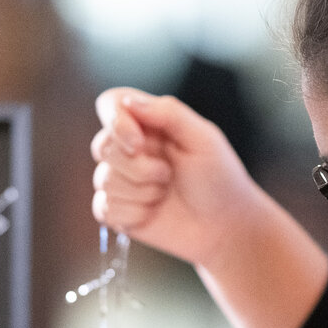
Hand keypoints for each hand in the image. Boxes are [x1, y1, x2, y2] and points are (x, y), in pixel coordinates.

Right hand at [90, 88, 272, 271]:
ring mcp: (121, 180)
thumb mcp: (204, 139)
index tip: (138, 144)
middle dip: (137, 167)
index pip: (111, 104)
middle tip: (168, 175)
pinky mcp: (118, 210)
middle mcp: (130, 149)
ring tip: (165, 194)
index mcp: (149, 123)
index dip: (116, 123)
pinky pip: (103, 209)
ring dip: (141, 192)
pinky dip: (132, 214)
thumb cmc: (220, 179)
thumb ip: (169, 113)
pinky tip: (152, 213)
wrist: (225, 226)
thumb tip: (128, 102)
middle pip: (102, 146)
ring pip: (103, 180)